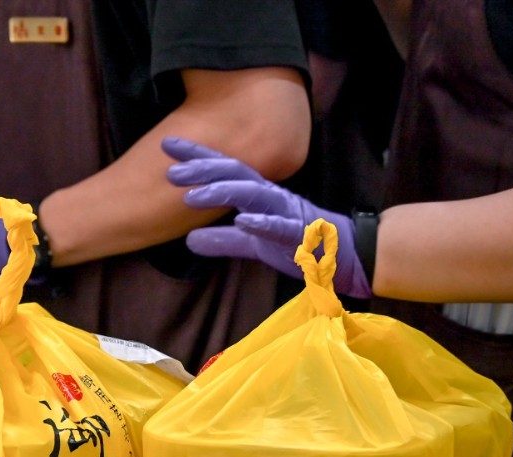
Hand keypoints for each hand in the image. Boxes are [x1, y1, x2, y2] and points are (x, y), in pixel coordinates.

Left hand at [163, 137, 371, 298]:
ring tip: (193, 195)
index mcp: (259, 194)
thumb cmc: (298, 244)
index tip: (167, 143)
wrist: (344, 256)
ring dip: (223, 191)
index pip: (224, 169)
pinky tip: (243, 219)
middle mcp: (271, 195)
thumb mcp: (254, 244)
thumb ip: (223, 240)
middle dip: (204, 168)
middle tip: (171, 170)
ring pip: (254, 193)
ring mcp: (286, 212)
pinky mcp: (301, 234)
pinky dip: (262, 222)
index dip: (197, 155)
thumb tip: (188, 240)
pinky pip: (281, 226)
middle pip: (235, 172)